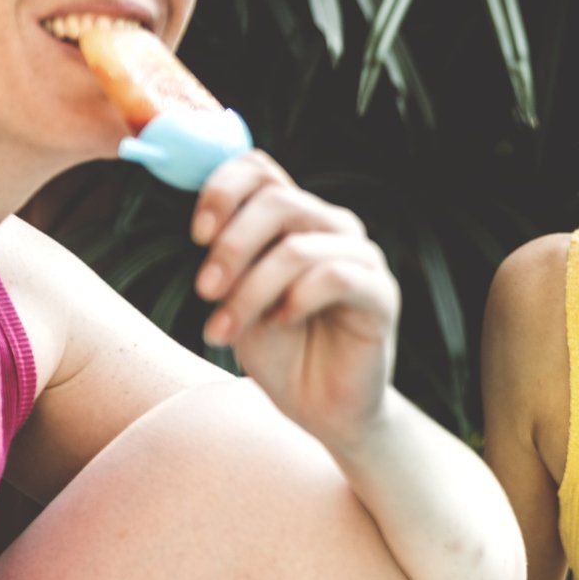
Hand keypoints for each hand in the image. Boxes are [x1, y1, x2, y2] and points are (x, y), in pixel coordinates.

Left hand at [191, 150, 399, 448]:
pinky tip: (282, 322)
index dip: (223, 189)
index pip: (262, 168)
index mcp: (298, 219)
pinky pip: (336, 277)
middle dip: (231, 248)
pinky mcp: (381, 295)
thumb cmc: (281, 352)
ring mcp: (363, 258)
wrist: (321, 410)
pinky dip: (297, 299)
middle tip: (205, 292)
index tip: (196, 235)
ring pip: (299, 247)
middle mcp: (333, 228)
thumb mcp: (238, 299)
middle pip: (278, 201)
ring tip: (225, 329)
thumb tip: (203, 226)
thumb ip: (229, 257)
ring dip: (251, 289)